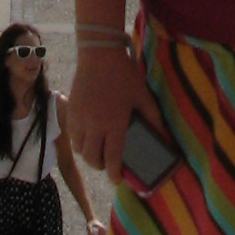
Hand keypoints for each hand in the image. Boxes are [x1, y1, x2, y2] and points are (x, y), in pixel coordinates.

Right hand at [67, 41, 144, 181]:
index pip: (111, 158)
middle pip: (92, 158)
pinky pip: (71, 135)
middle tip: (108, 165)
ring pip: (79, 149)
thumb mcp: (143, 96)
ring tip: (97, 152)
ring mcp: (80, 119)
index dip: (114, 173)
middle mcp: (94, 126)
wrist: (99, 55)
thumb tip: (164, 135)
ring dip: (88, 155)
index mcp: (114, 124)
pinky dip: (78, 142)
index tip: (117, 179)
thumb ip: (153, 117)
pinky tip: (86, 138)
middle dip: (100, 167)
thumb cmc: (124, 75)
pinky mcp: (71, 111)